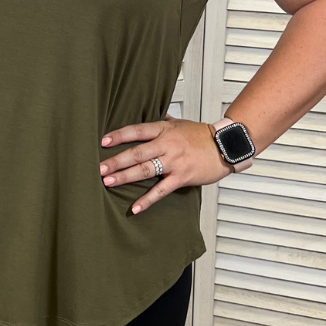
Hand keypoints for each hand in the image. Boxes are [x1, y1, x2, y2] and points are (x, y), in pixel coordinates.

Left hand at [99, 117, 232, 213]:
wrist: (226, 146)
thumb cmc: (201, 135)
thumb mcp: (179, 123)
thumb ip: (161, 122)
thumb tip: (146, 116)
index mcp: (164, 129)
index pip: (137, 131)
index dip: (119, 136)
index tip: (103, 142)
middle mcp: (167, 144)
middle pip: (137, 152)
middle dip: (116, 161)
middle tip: (99, 168)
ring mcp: (174, 161)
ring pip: (145, 170)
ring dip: (125, 176)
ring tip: (108, 182)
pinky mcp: (181, 177)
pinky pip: (161, 190)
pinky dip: (147, 200)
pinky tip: (135, 208)